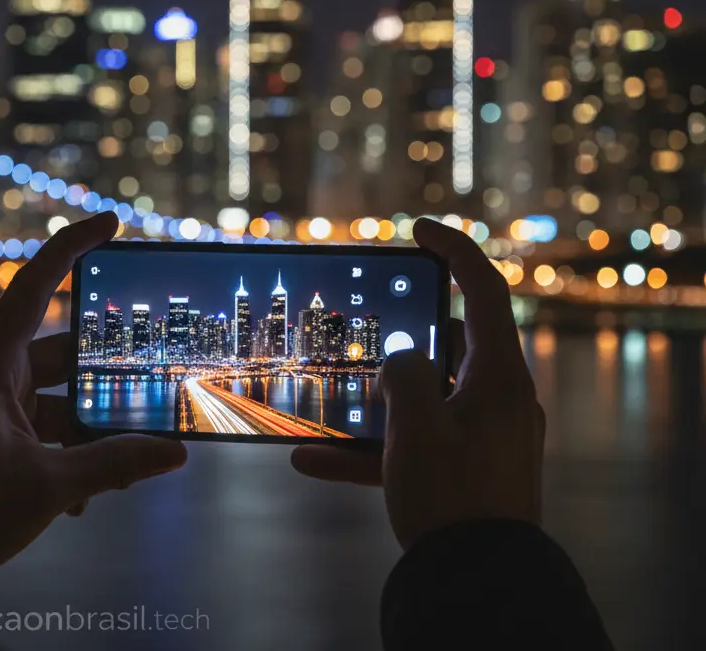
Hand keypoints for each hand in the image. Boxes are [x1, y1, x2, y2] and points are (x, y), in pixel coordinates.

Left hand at [0, 212, 188, 572]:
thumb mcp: (47, 484)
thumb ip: (114, 463)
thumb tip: (173, 452)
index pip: (35, 286)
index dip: (73, 247)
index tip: (112, 224)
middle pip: (62, 355)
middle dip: (105, 381)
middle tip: (150, 390)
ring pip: (58, 400)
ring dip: (89, 432)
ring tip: (123, 465)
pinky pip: (43, 430)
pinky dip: (67, 455)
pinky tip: (83, 498)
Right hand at [291, 217, 544, 549]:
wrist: (477, 581)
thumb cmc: (451, 499)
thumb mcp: (416, 426)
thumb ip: (403, 373)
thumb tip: (401, 360)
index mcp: (499, 377)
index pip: (483, 290)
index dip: (452, 249)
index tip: (415, 230)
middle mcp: (499, 400)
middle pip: (450, 343)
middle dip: (397, 338)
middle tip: (360, 332)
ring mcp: (485, 436)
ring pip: (424, 397)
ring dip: (373, 401)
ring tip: (327, 402)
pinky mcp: (467, 471)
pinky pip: (414, 444)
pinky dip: (371, 448)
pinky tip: (312, 460)